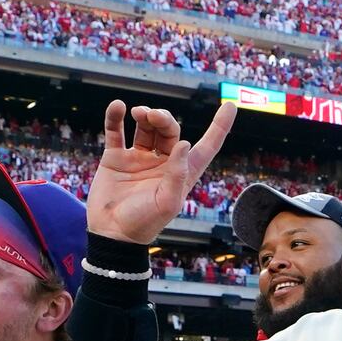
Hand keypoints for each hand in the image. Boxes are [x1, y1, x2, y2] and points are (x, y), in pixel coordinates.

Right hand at [88, 99, 236, 243]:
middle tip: (151, 115)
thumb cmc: (143, 224)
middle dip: (163, 119)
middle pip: (170, 131)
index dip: (219, 127)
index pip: (207, 146)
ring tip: (138, 112)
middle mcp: (163, 163)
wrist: (111, 234)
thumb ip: (177, 174)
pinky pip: (116, 132)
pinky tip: (117, 106)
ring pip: (146, 128)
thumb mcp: (167, 203)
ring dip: (144, 115)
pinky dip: (116, 118)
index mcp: (182, 173)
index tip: (230, 105)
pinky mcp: (116, 158)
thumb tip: (185, 143)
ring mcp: (139, 158)